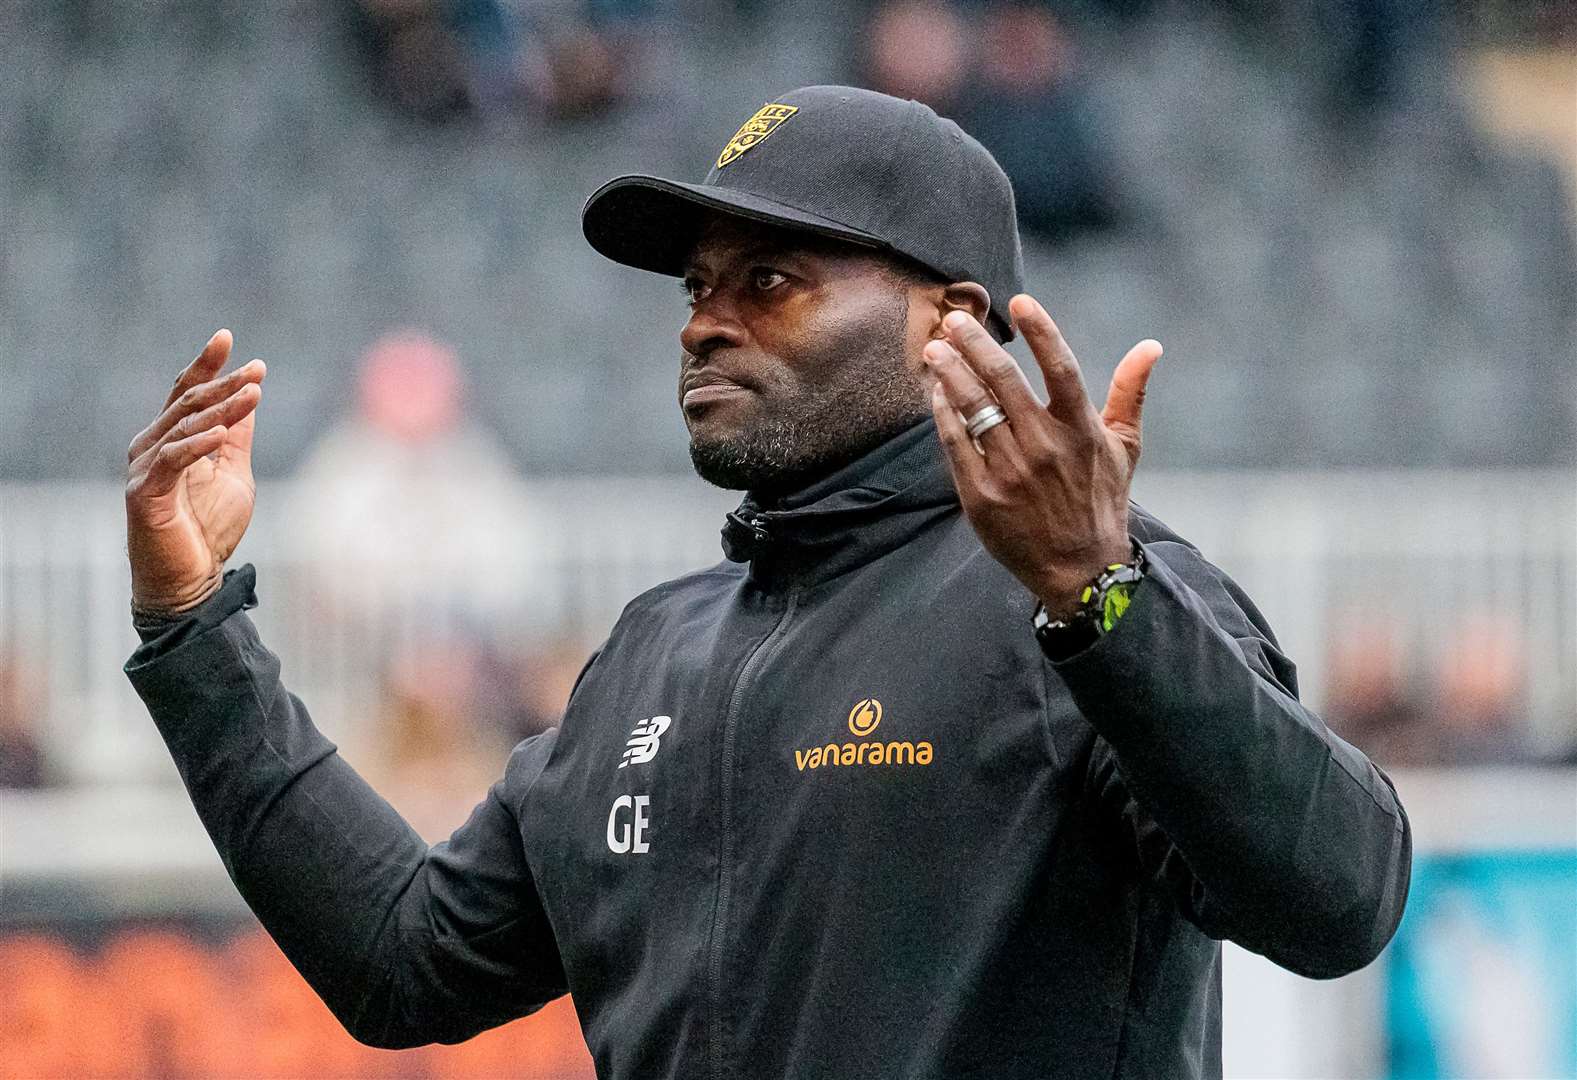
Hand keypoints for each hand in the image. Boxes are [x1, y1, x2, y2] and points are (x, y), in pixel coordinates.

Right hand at [125, 329, 266, 614]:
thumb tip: (251, 397)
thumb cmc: (208, 529)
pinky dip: (198, 444)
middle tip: (255, 368)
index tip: (228, 338)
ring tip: (253, 394)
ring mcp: (145, 468)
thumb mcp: (233, 472)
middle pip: (188, 403)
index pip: (186, 392)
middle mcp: (151, 446)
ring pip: (184, 426)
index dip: (207, 365)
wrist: (190, 580)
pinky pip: (173, 460)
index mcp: (171, 438)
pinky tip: (222, 433)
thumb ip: (237, 437)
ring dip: (221, 409)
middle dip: (223, 382)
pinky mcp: (146, 493)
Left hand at [924, 296, 1159, 617]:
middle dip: (974, 344)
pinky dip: (944, 413)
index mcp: (1081, 430)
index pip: (1060, 366)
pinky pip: (956, 444)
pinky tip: (937, 392)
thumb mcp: (1124, 448)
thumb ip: (1130, 393)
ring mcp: (1011, 472)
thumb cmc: (1101, 502)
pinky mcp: (983, 496)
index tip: (1018, 301)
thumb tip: (1151, 346)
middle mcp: (1045, 447)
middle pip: (1004, 380)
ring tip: (934, 349)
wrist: (1080, 570)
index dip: (1041, 330)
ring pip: (974, 408)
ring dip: (950, 372)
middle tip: (953, 320)